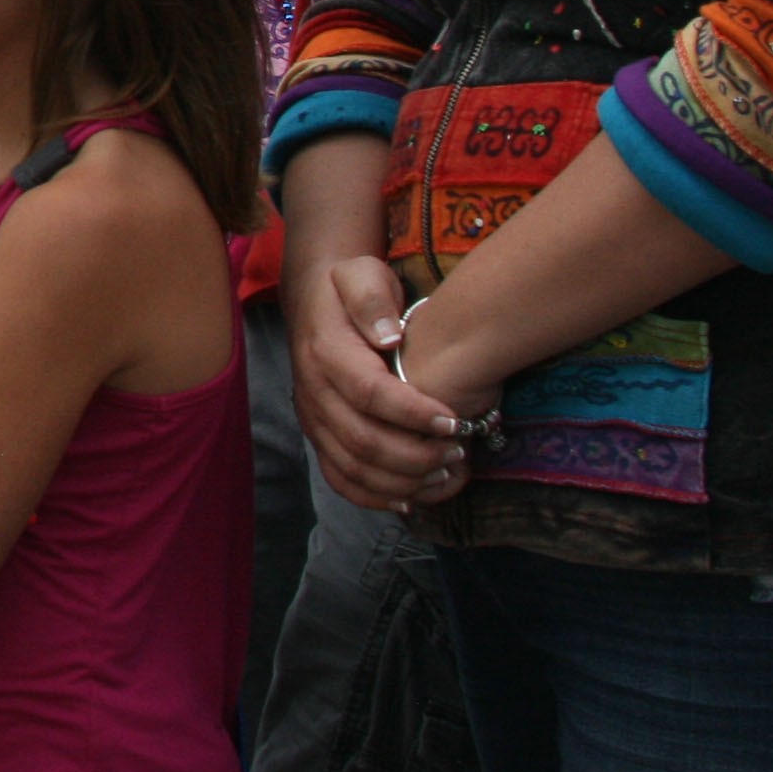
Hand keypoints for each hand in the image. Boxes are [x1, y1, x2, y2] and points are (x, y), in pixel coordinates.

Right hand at [291, 253, 465, 510]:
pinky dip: (375, 497)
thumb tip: (388, 336)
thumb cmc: (350, 289)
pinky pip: (340, 479)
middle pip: (362, 440)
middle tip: (459, 450)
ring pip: (352, 467)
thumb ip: (371, 298)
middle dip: (416, 454)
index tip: (454, 420)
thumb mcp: (360, 273)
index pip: (369, 393)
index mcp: (326, 352)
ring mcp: (313, 418)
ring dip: (402, 480)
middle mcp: (313, 391)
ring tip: (447, 473)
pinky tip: (412, 498)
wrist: (316, 303)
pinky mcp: (318, 436)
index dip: (413, 414)